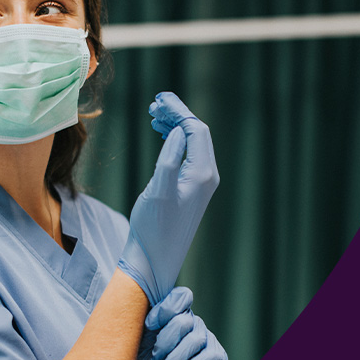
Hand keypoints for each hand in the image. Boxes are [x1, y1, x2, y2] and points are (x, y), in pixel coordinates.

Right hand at [117, 92, 218, 303]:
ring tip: (154, 116)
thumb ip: (169, 158)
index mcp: (202, 174)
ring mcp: (201, 184)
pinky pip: (187, 156)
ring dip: (175, 126)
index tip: (159, 99)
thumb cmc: (153, 229)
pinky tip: (161, 136)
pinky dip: (175, 141)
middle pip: (197, 133)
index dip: (179, 111)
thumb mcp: (158, 191)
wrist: (154, 260)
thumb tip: (178, 132)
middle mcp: (207, 177)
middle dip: (177, 115)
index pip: (196, 130)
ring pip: (192, 143)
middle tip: (154, 104)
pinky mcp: (191, 191)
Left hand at [135, 286, 228, 359]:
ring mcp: (208, 339)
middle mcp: (194, 323)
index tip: (149, 326)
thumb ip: (144, 326)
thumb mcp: (142, 344)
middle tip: (154, 358)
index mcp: (176, 315)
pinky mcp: (217, 357)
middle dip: (164, 341)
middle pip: (183, 320)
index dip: (165, 309)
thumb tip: (134, 307)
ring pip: (193, 340)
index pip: (180, 296)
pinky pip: (206, 356)